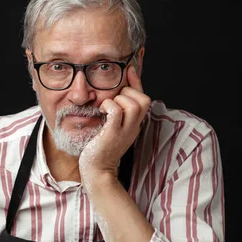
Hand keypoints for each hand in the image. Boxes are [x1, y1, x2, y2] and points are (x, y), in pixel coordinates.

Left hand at [79, 65, 150, 181]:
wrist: (97, 171)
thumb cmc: (100, 150)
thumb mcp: (112, 129)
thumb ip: (115, 114)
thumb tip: (109, 96)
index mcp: (134, 124)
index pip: (143, 98)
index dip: (137, 81)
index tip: (129, 70)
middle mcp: (133, 127)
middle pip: (144, 99)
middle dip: (129, 92)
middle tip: (113, 100)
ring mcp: (124, 131)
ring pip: (133, 104)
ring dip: (119, 99)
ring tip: (107, 107)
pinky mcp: (112, 134)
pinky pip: (116, 110)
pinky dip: (109, 106)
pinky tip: (101, 112)